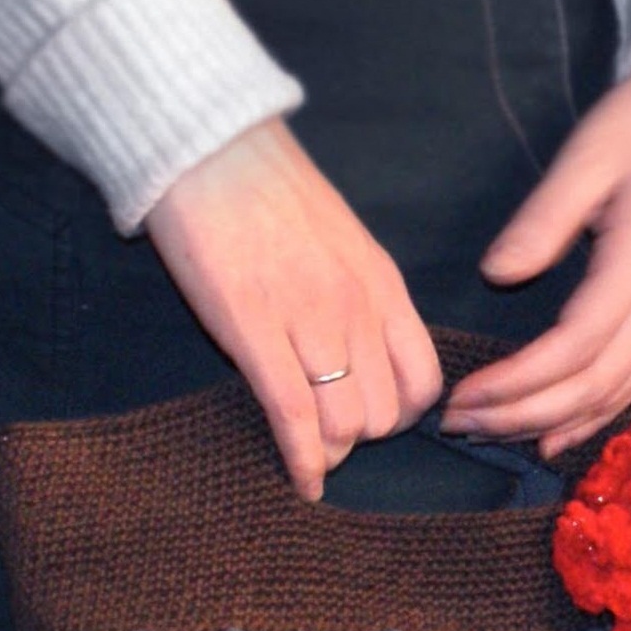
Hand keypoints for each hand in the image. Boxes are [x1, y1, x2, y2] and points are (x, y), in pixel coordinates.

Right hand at [145, 118, 442, 499]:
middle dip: (360, 439)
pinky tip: (303, 482)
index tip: (372, 420)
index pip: (423, 382)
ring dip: (329, 453)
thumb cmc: (269, 198)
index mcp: (382, 285)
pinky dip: (302, 463)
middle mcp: (355, 306)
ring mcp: (306, 317)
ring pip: (344, 425)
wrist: (207, 148)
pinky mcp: (251, 327)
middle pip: (384, 415)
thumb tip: (366, 362)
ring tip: (310, 454)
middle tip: (328, 435)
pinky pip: (293, 417)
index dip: (403, 417)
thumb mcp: (343, 246)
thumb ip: (362, 304)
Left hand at [440, 55, 630, 456]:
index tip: (461, 396)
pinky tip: (550, 437)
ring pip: (612, 396)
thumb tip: (497, 273)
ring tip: (489, 434)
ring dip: (548, 425)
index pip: (573, 349)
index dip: (515, 383)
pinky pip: (630, 385)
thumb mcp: (589, 153)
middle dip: (521, 415)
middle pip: (591, 387)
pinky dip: (588, 418)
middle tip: (459, 425)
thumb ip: (544, 219)